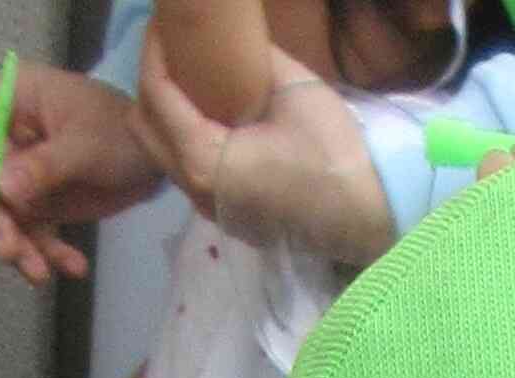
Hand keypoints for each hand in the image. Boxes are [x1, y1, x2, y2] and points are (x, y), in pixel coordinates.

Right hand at [0, 61, 158, 285]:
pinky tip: (74, 267)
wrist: (153, 157)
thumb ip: (44, 167)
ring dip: (21, 247)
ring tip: (41, 273)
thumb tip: (1, 188)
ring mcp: (21, 172)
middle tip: (10, 250)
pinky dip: (49, 254)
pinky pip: (33, 233)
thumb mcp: (85, 147)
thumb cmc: (121, 132)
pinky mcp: (39, 203)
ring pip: (6, 213)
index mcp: (15, 99)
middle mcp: (9, 135)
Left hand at [139, 33, 378, 250]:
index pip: (157, 94)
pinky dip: (184, 139)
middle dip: (149, 83)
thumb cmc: (334, 153)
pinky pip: (187, 172)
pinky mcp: (227, 216)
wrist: (370, 217)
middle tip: (169, 50)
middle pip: (144, 128)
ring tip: (186, 79)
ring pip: (162, 154)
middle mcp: (196, 190)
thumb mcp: (294, 86)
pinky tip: (207, 115)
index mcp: (205, 159)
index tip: (162, 23)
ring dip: (165, 114)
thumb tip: (230, 32)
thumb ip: (252, 57)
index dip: (154, 50)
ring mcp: (210, 210)